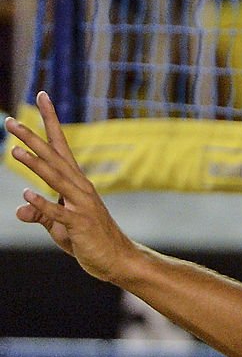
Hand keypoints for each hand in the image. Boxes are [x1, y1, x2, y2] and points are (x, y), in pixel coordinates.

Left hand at [6, 93, 135, 282]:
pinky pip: (58, 212)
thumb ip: (41, 213)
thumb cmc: (89, 239)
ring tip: (14, 149)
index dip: (49, 121)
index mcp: (75, 182)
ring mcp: (80, 204)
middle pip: (52, 156)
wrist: (116, 259)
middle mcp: (79, 186)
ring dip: (34, 163)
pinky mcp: (79, 224)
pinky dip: (43, 203)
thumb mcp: (59, 226)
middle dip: (32, 137)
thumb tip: (20, 209)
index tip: (41, 97)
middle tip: (11, 121)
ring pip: (54, 178)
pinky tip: (27, 194)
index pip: (59, 145)